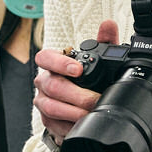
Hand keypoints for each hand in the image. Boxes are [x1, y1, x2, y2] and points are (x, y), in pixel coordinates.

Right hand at [34, 20, 117, 143]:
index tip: (78, 70)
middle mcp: (44, 81)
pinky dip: (69, 125)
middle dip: (76, 94)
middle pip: (52, 86)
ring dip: (73, 111)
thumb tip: (108, 25)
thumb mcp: (97, 59)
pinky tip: (82, 124)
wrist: (79, 104)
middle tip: (94, 98)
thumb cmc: (85, 79)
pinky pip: (54, 125)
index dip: (59, 63)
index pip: (45, 57)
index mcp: (53, 63)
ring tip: (90, 113)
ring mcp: (43, 101)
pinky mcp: (47, 120)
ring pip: (52, 107)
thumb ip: (103, 42)